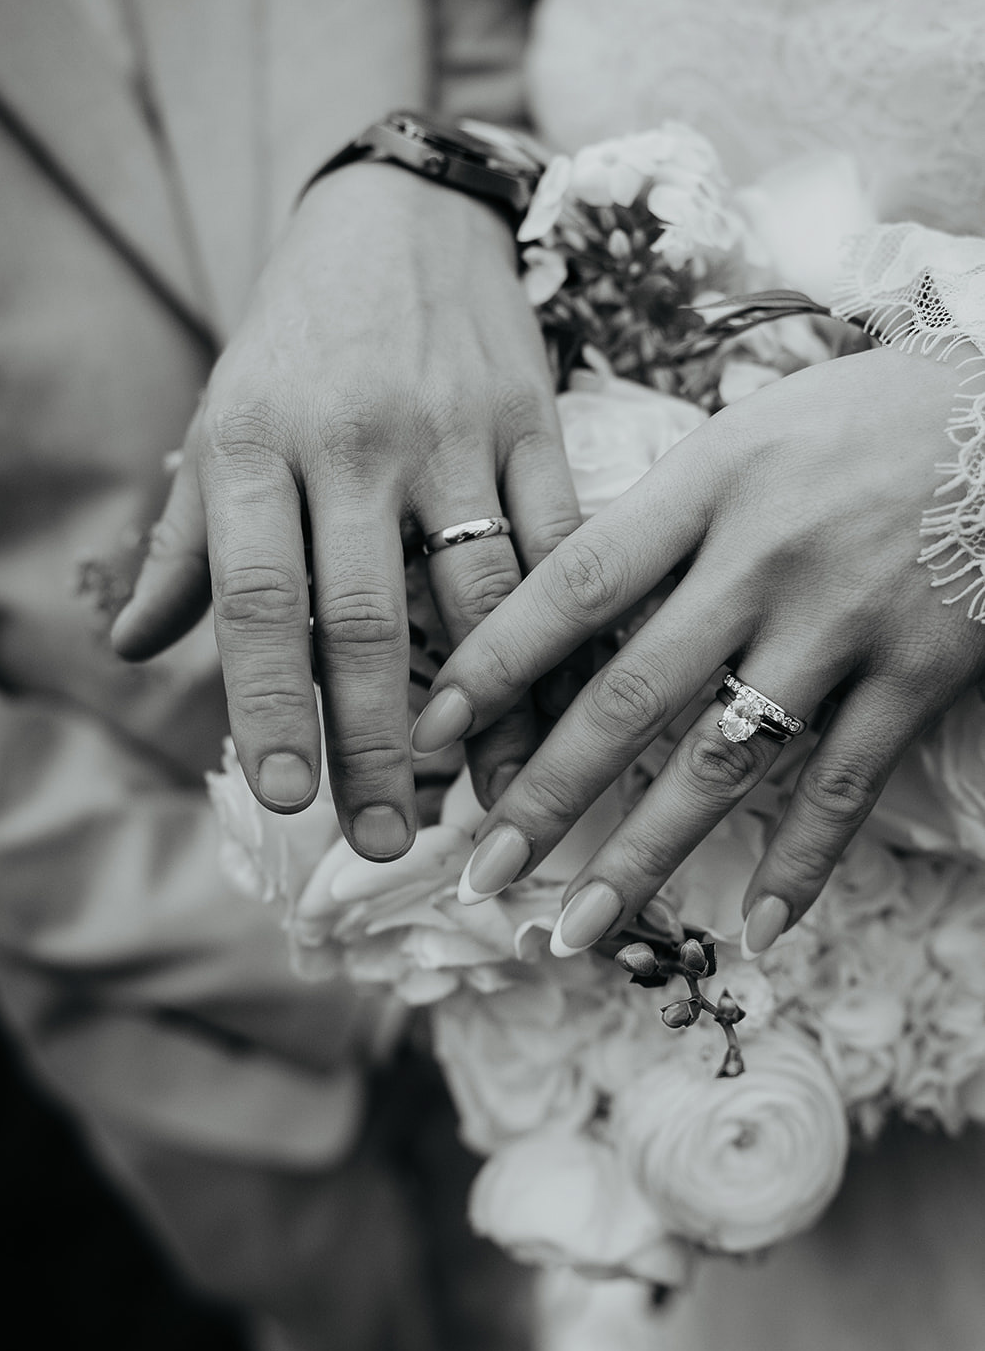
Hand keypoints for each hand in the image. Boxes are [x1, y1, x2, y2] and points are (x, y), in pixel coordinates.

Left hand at [111, 163, 578, 856]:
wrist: (403, 213)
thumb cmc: (298, 336)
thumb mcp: (221, 420)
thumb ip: (182, 541)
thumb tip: (131, 649)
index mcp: (255, 442)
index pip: (259, 598)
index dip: (273, 704)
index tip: (286, 799)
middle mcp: (354, 438)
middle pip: (369, 618)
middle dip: (378, 744)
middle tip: (383, 843)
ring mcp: (454, 428)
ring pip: (481, 594)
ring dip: (490, 711)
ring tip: (494, 801)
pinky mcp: (532, 418)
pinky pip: (559, 543)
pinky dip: (565, 633)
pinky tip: (567, 701)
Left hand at [410, 347, 984, 952]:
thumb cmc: (865, 417)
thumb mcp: (748, 431)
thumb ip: (665, 516)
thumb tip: (568, 606)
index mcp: (707, 483)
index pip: (575, 584)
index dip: (495, 663)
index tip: (432, 733)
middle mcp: (764, 557)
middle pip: (630, 695)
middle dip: (546, 793)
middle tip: (480, 869)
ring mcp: (843, 622)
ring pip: (724, 762)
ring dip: (645, 857)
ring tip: (578, 929)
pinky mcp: (919, 672)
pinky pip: (843, 786)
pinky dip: (801, 864)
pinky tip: (756, 933)